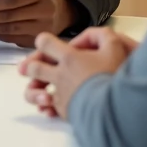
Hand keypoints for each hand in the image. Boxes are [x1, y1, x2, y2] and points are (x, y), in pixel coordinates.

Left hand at [20, 28, 136, 118]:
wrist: (116, 109)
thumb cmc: (114, 77)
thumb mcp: (115, 48)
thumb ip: (102, 36)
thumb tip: (95, 35)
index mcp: (69, 58)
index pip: (44, 43)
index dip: (45, 42)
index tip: (49, 45)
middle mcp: (60, 76)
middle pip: (34, 68)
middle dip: (31, 66)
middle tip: (30, 68)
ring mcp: (60, 95)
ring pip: (32, 92)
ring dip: (34, 91)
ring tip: (43, 93)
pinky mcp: (64, 112)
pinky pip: (47, 109)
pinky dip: (47, 108)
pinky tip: (51, 109)